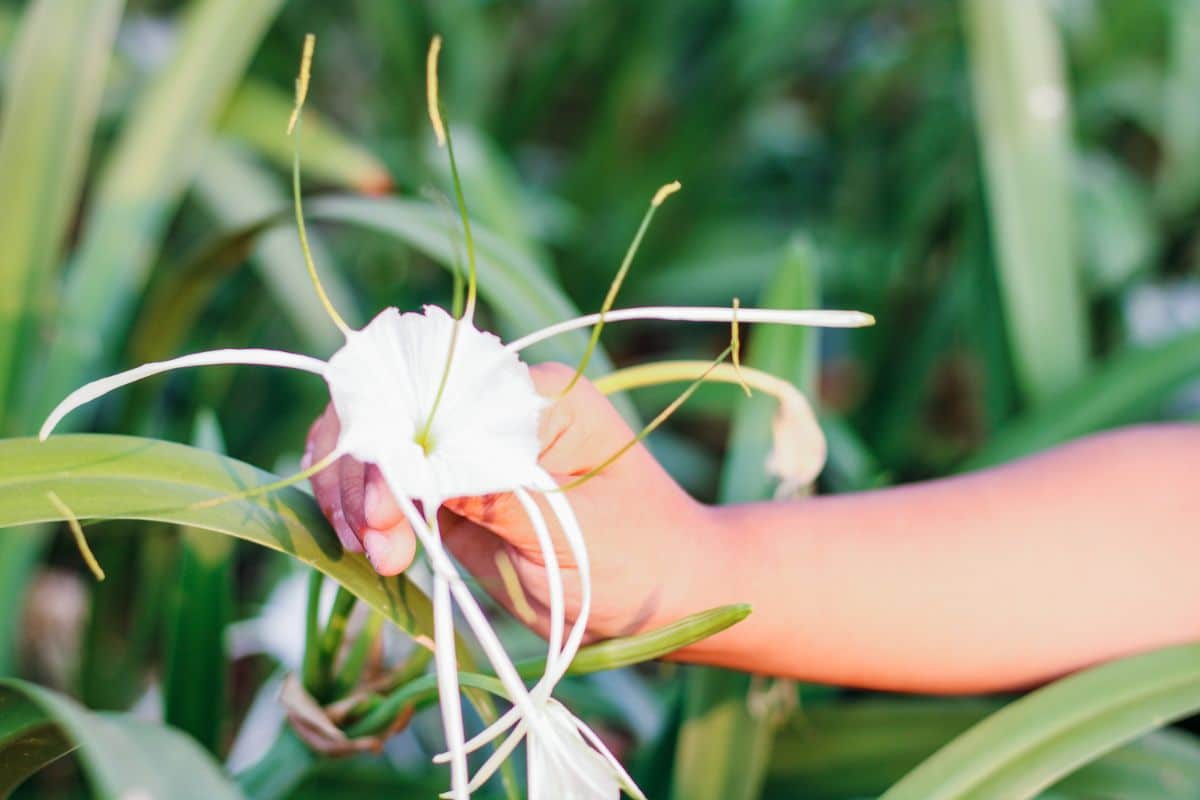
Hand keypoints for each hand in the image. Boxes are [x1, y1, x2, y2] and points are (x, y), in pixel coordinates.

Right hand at [305, 363, 712, 641]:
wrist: (660, 599)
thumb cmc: (637, 556)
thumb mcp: (566, 527)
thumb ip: (489, 492)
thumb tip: (405, 466)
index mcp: (535, 394)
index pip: (435, 390)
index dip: (391, 442)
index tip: (385, 512)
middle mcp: (493, 410)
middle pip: (392, 408)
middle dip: (365, 472)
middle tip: (373, 543)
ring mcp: (467, 450)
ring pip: (378, 445)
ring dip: (357, 494)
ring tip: (374, 555)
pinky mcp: (452, 493)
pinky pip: (391, 488)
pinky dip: (367, 513)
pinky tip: (371, 550)